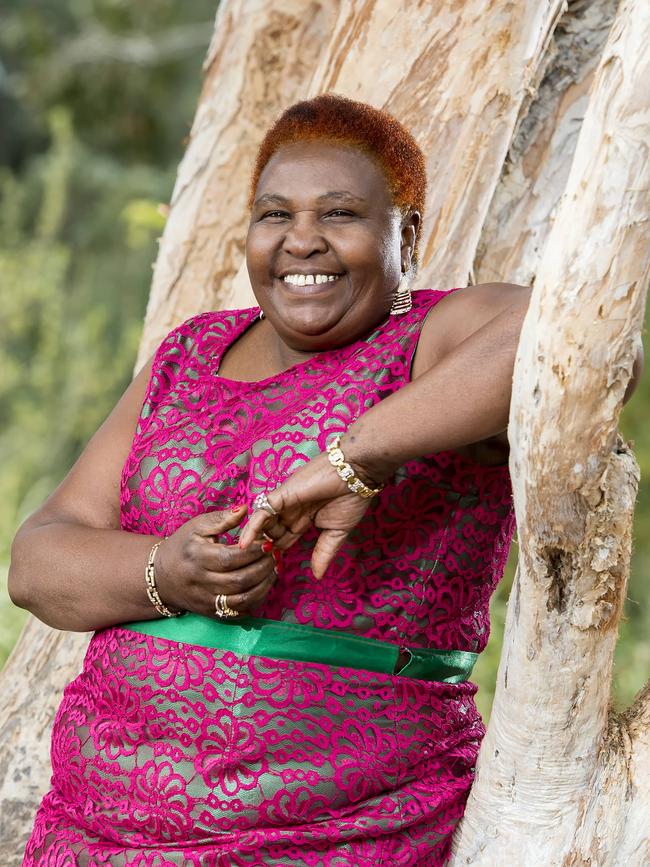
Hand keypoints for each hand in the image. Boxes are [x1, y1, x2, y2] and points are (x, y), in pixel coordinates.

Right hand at [154, 506, 276, 617]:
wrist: (161, 576)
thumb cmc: (183, 546)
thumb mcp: (197, 526)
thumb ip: (223, 518)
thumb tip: (246, 509)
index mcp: (198, 557)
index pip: (231, 557)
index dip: (254, 551)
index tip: (268, 542)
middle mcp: (202, 582)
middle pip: (240, 580)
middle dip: (263, 568)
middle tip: (274, 555)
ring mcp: (206, 601)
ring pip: (242, 599)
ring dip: (264, 585)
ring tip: (272, 570)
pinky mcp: (211, 613)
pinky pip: (239, 612)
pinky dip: (256, 600)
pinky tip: (262, 585)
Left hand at [239, 453, 372, 578]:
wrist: (357, 474)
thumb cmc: (351, 498)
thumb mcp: (337, 532)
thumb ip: (324, 553)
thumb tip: (317, 576)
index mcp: (304, 519)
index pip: (284, 539)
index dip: (278, 552)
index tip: (273, 568)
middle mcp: (292, 511)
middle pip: (271, 534)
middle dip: (266, 548)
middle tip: (260, 563)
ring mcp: (285, 503)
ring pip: (262, 524)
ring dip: (257, 540)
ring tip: (251, 556)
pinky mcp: (282, 495)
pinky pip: (261, 513)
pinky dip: (251, 527)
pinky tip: (244, 543)